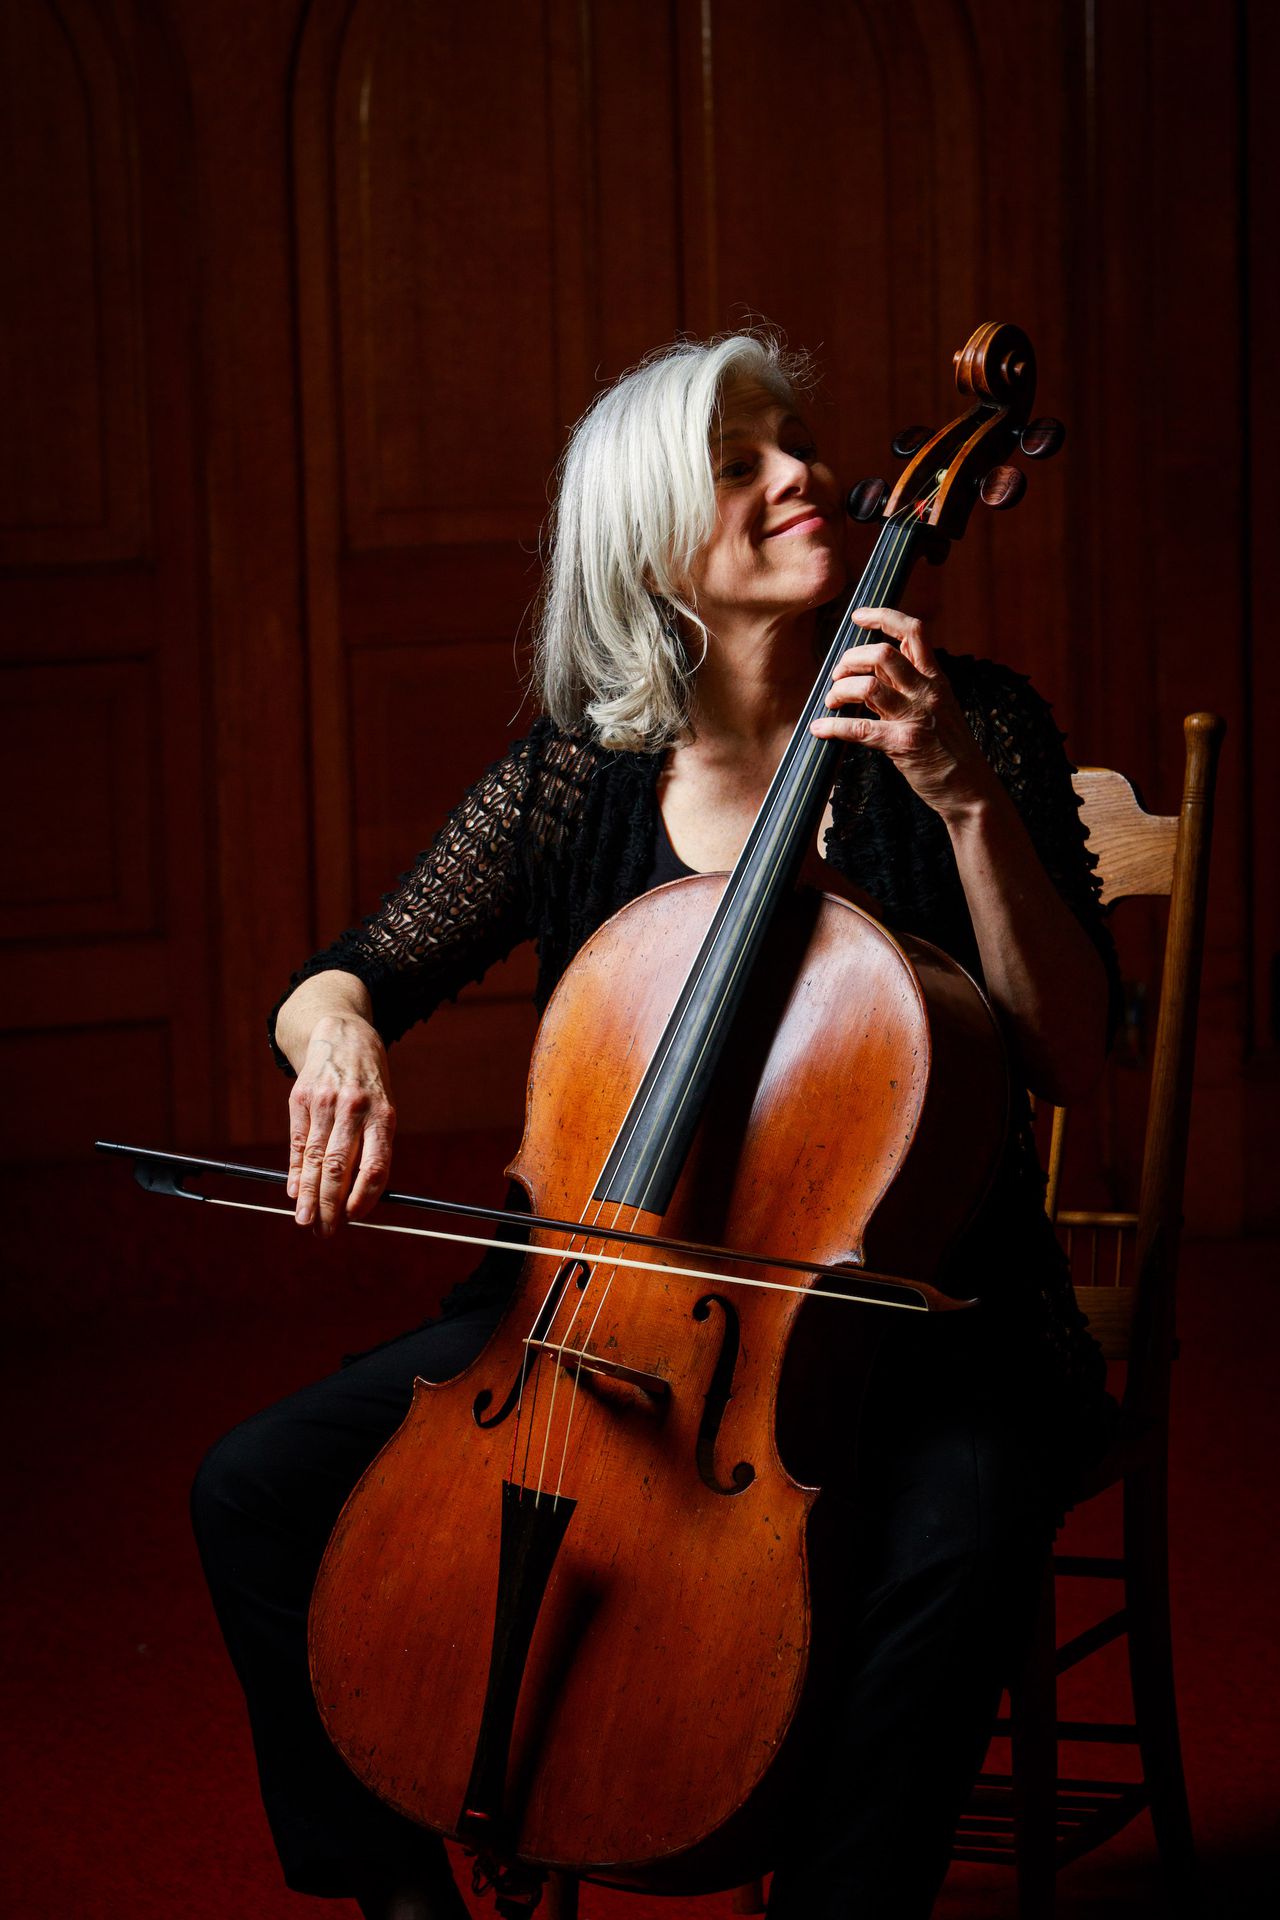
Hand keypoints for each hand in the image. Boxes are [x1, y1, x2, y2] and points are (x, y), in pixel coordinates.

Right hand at [287, 1013, 395, 1234]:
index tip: (353, 1218)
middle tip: (325, 1232)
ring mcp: (325, 1102)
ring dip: (309, 1196)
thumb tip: (357, 1199)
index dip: (363, 1196)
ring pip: (315, 1159)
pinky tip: (294, 1191)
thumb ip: (372, 1149)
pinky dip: (296, 1171)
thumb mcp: (383, 1110)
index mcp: (383, 1115)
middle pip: (339, 1167)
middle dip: (330, 1205)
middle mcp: (354, 1108)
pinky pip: (297, 1142)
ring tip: (306, 1221)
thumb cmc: (369, 1086)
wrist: (344, 1037)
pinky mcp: (301, 1098)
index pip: (375, 1165)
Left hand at [809, 608, 999, 820]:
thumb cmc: (947, 749)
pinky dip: (833, 727)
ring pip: (868, 687)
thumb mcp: (935, 707)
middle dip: (850, 660)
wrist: (970, 789)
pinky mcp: (903, 745)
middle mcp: (927, 692)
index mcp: (935, 678)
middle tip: (838, 676)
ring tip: (832, 702)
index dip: (883, 617)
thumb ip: (905, 686)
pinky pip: (859, 729)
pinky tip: (819, 729)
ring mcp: (916, 717)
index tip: (858, 616)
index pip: (913, 631)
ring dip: (840, 691)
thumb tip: (867, 669)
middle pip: (882, 655)